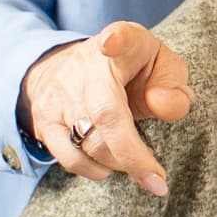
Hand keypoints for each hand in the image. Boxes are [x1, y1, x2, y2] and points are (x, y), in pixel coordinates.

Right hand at [23, 24, 193, 196]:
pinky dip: (94, 170)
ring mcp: (60, 94)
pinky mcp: (45, 120)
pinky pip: (69, 157)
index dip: (116, 39)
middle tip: (157, 179)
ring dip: (120, 163)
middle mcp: (86, 67)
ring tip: (138, 163)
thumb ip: (172, 85)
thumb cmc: (130, 70)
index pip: (120, 37)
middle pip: (107, 113)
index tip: (112, 41)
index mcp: (124, 44)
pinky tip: (111, 166)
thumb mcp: (160, 67)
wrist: (70, 68)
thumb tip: (164, 106)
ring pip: (90, 142)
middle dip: (133, 153)